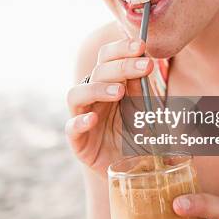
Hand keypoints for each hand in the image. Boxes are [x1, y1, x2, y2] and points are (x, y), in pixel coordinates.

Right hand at [64, 36, 153, 176]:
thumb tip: (143, 63)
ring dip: (97, 88)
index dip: (122, 48)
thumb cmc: (143, 137)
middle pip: (97, 72)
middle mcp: (94, 97)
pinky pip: (71, 128)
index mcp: (110, 83)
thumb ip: (143, 90)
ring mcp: (84, 118)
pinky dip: (80, 122)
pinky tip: (93, 120)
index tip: (141, 46)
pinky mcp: (79, 142)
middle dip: (121, 65)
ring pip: (76, 94)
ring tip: (119, 92)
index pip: (108, 57)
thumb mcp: (148, 111)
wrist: (138, 172)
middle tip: (144, 65)